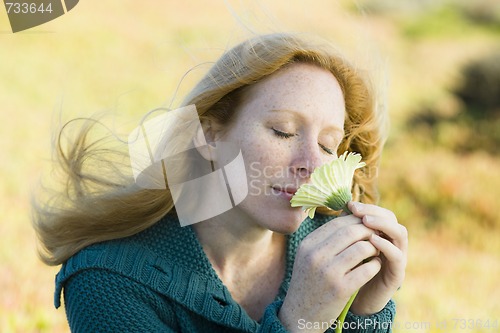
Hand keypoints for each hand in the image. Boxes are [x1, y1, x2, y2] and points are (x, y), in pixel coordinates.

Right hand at [279, 213, 382, 332]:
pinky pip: (367, 269)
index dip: (356, 221)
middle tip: (377, 236)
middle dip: (368, 231)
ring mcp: (328, 272)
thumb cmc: (308, 281)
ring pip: (362, 248)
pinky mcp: (341, 289)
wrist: (299, 314)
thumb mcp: (308, 257)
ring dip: (374, 248)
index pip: (337, 223)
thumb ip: (325, 239)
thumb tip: (349, 217)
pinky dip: (375, 265)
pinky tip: (374, 266)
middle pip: (351, 232)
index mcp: (307, 244)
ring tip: (375, 252)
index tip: (366, 225)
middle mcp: (316, 255)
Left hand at [347, 201, 407, 314]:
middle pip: (392, 218)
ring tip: (365, 221)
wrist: (354, 304)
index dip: (366, 207)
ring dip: (383, 225)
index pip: (379, 212)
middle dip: (374, 211)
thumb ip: (346, 232)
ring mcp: (397, 258)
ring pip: (400, 233)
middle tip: (357, 210)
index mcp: (380, 235)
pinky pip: (397, 256)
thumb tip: (340, 209)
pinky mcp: (397, 274)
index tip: (349, 204)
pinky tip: (372, 241)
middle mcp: (392, 244)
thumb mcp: (344, 249)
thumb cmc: (348, 273)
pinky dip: (386, 246)